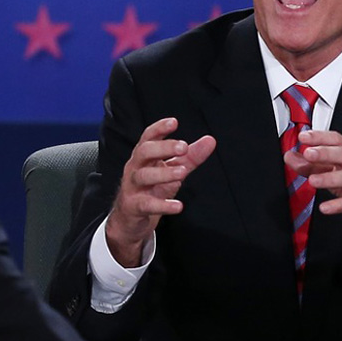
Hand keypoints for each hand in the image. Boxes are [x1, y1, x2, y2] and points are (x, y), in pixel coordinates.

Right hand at [106, 118, 215, 266]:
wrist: (131, 217)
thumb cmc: (152, 188)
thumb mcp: (173, 169)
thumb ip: (190, 156)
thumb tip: (210, 140)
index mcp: (144, 156)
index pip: (149, 137)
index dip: (159, 128)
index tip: (174, 122)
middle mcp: (135, 167)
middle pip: (144, 151)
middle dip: (163, 147)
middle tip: (183, 147)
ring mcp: (132, 186)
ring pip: (144, 176)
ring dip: (163, 173)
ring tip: (182, 173)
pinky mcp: (133, 206)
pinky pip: (146, 204)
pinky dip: (162, 205)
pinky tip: (178, 206)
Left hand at [284, 130, 341, 236]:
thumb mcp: (333, 170)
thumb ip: (310, 164)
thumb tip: (289, 156)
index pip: (336, 140)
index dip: (320, 137)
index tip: (303, 136)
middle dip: (325, 153)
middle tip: (308, 154)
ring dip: (329, 178)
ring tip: (313, 181)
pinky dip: (339, 204)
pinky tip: (325, 207)